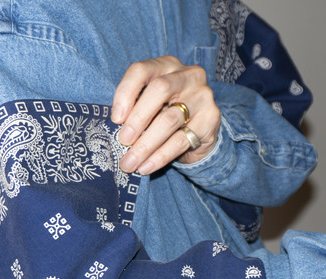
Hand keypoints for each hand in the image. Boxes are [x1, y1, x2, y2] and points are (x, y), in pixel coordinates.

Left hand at [111, 55, 220, 174]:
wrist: (199, 130)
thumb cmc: (166, 112)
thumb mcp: (149, 103)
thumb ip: (134, 106)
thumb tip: (116, 127)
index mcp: (167, 65)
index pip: (141, 71)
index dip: (125, 93)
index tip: (115, 119)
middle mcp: (188, 75)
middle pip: (160, 90)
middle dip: (137, 118)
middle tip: (123, 140)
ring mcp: (202, 96)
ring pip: (170, 119)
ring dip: (146, 144)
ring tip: (130, 162)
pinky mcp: (211, 119)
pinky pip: (181, 140)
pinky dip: (160, 156)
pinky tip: (146, 166)